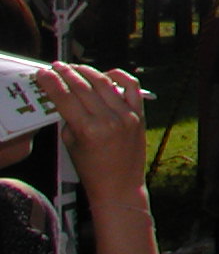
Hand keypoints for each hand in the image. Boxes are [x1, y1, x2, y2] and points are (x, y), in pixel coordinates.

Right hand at [35, 63, 145, 195]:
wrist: (120, 186)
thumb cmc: (92, 170)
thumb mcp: (71, 145)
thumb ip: (68, 120)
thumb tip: (65, 97)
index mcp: (89, 130)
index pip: (65, 98)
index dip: (52, 83)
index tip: (43, 73)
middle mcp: (109, 120)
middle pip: (83, 87)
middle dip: (67, 74)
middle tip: (57, 66)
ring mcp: (127, 116)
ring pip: (105, 83)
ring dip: (88, 72)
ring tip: (75, 67)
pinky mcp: (140, 115)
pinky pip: (132, 87)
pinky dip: (119, 76)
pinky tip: (106, 73)